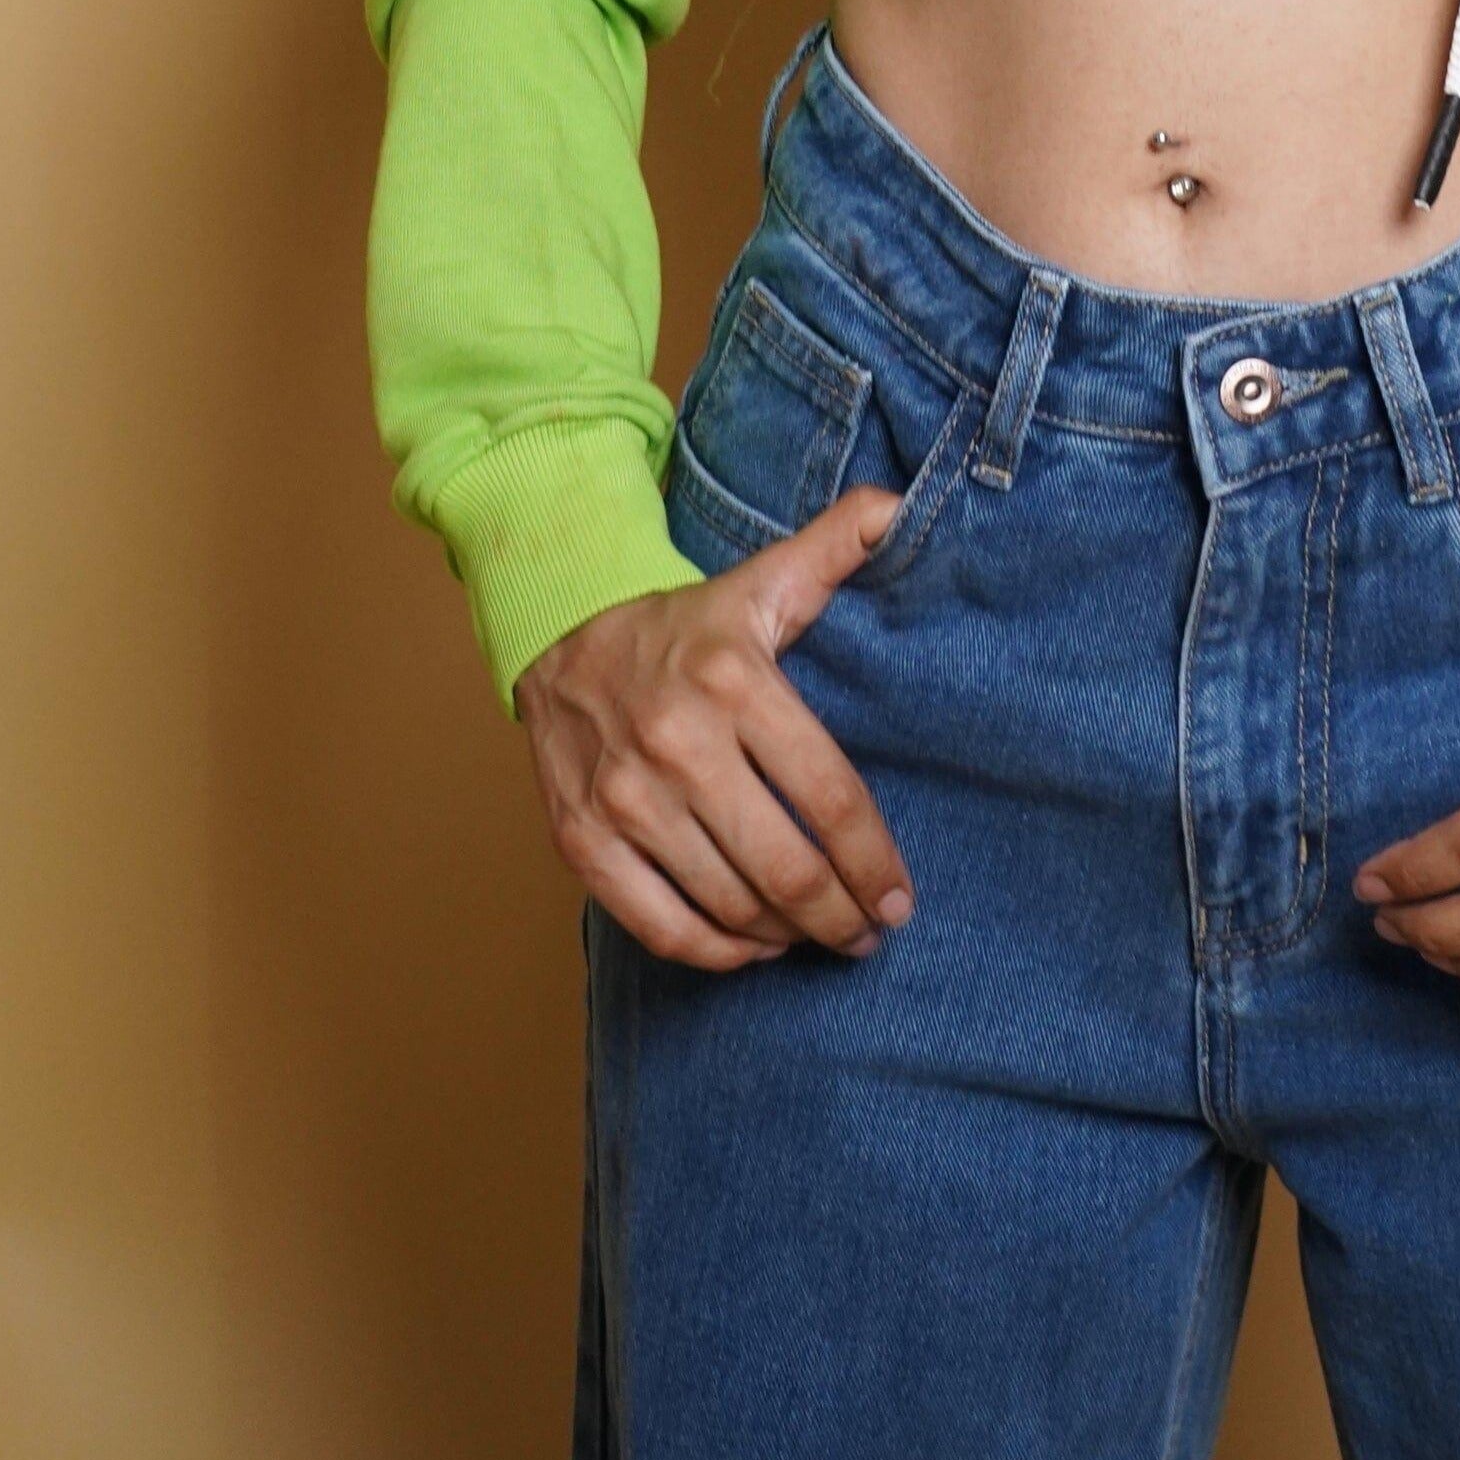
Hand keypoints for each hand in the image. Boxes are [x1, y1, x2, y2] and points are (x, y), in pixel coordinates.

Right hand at [515, 488, 916, 972]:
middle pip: (785, 867)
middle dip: (840, 917)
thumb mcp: (762, 579)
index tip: (899, 899)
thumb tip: (897, 506)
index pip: (828, 796)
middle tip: (867, 934)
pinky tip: (750, 946)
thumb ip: (835, 547)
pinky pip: (662, 927)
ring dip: (785, 937)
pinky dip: (716, 953)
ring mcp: (625, 799)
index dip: (873, 862)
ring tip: (818, 935)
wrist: (560, 632)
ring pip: (729, 906)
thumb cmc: (686, 623)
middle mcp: (679, 744)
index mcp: (735, 682)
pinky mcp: (581, 840)